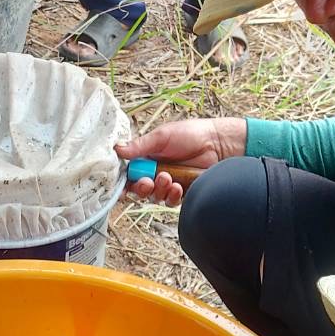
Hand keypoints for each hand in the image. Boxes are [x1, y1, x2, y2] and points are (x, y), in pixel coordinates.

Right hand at [116, 117, 247, 205]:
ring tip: (168, 178)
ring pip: (155, 197)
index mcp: (147, 158)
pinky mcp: (182, 193)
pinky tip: (178, 186)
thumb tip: (117, 149)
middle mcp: (156, 172)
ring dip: (158, 190)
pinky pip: (171, 201)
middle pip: (140, 190)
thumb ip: (140, 146)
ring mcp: (169, 184)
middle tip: (148, 181)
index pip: (130, 174)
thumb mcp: (161, 136)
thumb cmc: (190, 135)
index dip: (125, 182)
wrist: (217, 143)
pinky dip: (172, 196)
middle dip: (142, 188)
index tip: (123, 187)